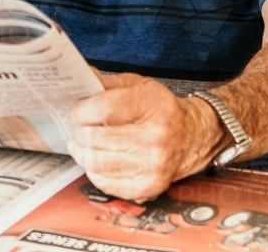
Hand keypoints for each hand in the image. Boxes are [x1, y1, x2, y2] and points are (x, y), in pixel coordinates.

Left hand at [68, 72, 226, 202]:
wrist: (190, 137)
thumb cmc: (160, 109)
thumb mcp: (139, 86)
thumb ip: (108, 83)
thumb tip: (81, 80)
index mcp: (152, 104)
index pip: (104, 109)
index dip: (82, 110)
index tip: (77, 110)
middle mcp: (155, 137)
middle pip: (96, 138)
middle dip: (79, 132)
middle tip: (77, 127)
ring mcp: (152, 166)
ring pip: (97, 163)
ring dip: (82, 153)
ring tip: (81, 143)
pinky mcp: (148, 188)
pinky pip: (106, 184)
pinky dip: (94, 172)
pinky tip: (97, 160)